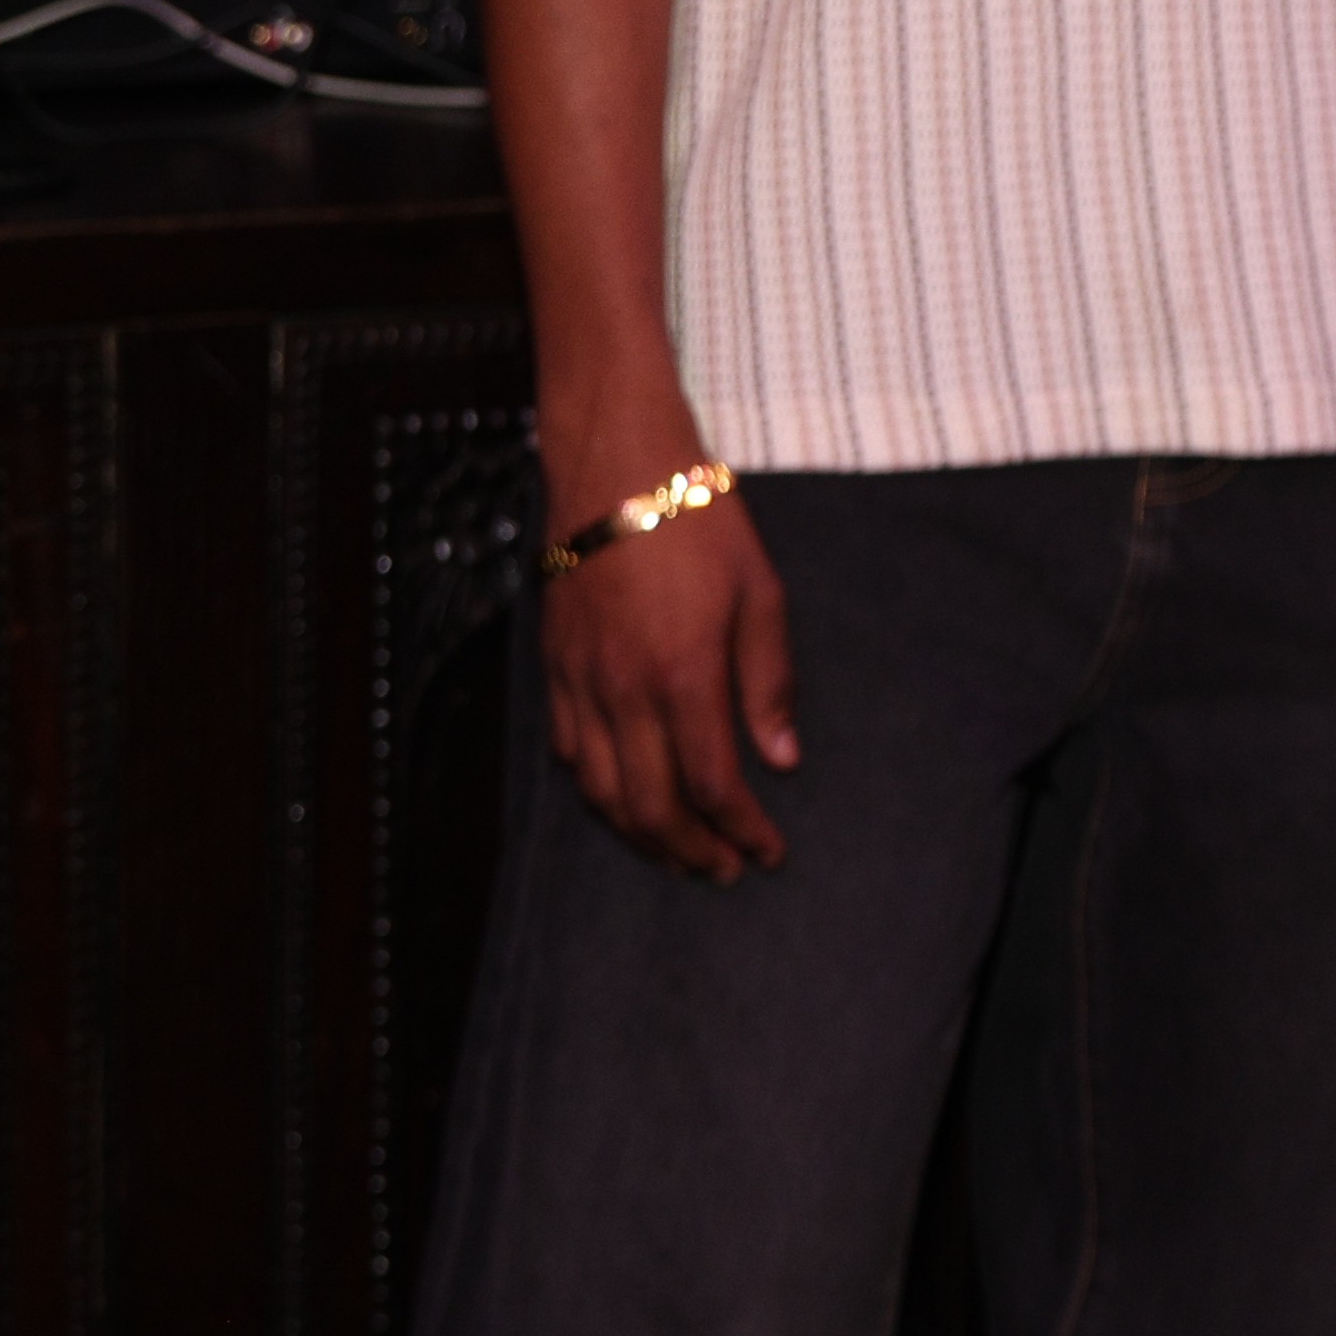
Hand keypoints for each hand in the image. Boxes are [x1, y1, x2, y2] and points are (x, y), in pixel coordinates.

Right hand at [536, 473, 796, 879]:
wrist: (615, 466)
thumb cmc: (700, 523)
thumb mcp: (761, 594)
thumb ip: (768, 683)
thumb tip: (781, 760)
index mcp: (683, 674)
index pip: (711, 784)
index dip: (741, 829)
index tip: (768, 852)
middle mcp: (623, 689)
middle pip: (650, 805)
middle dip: (691, 850)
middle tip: (725, 869)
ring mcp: (580, 680)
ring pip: (601, 789)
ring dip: (641, 834)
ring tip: (680, 852)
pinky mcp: (554, 666)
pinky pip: (569, 750)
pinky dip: (598, 789)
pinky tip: (626, 798)